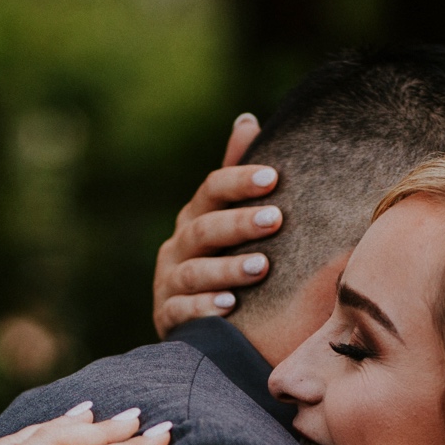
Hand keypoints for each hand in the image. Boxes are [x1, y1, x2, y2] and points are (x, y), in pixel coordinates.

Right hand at [152, 112, 283, 336]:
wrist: (193, 323)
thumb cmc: (220, 262)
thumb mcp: (226, 219)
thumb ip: (235, 176)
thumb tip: (247, 120)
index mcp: (194, 217)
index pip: (212, 190)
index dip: (239, 181)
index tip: (274, 178)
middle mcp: (177, 247)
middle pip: (204, 229)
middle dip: (239, 224)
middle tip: (276, 219)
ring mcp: (168, 283)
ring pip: (195, 272)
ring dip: (228, 269)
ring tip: (262, 268)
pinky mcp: (168, 318)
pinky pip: (183, 312)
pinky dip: (205, 309)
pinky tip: (231, 308)